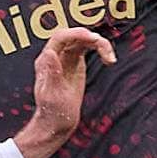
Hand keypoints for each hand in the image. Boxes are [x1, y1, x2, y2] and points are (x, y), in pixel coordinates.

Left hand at [14, 26, 111, 157]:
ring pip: (82, 40)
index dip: (76, 34)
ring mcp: (66, 58)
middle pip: (73, 35)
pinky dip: (100, 49)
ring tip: (110, 58)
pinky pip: (88, 47)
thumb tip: (50, 52)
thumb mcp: (52, 96)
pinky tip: (109, 60)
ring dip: (98, 43)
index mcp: (46, 61)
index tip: (93, 39)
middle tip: (104, 47)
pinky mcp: (76, 62)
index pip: (60, 38)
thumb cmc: (52, 113)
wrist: (56, 124)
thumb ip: (52, 74)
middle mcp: (55, 56)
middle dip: (90, 37)